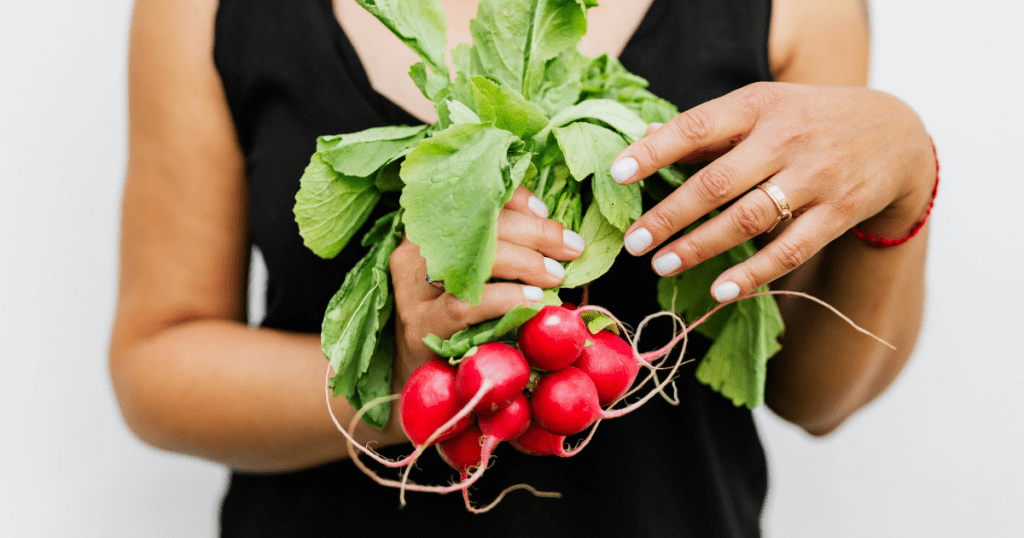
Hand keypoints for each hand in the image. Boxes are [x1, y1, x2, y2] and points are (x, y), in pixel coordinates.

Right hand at [388, 186, 585, 386]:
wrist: (424, 382)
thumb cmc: (462, 326)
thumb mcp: (480, 280)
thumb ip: (506, 253)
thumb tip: (559, 237)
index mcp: (428, 234)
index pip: (471, 199)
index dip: (512, 200)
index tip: (545, 212)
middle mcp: (414, 254)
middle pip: (477, 226)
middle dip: (534, 232)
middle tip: (570, 247)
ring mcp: (413, 291)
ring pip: (473, 260)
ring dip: (525, 263)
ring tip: (556, 275)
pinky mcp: (421, 326)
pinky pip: (466, 303)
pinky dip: (506, 298)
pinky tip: (533, 301)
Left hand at [609, 82, 934, 301]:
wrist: (897, 132)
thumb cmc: (808, 119)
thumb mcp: (762, 107)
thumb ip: (709, 128)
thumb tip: (643, 138)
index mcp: (758, 105)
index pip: (697, 126)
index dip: (654, 151)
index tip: (616, 175)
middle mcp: (786, 138)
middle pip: (717, 182)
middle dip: (669, 216)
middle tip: (633, 242)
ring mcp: (815, 176)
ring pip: (748, 220)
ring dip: (700, 247)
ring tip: (662, 265)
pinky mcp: (838, 212)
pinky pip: (790, 250)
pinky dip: (754, 274)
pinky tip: (720, 291)